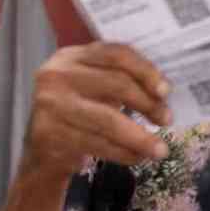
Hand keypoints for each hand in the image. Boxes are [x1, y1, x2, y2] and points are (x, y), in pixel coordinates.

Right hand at [23, 42, 172, 178]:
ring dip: (140, 138)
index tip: (166, 91)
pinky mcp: (48, 134)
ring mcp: (51, 105)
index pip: (116, 54)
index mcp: (72, 56)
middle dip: (147, 103)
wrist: (42, 150)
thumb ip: (123, 80)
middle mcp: (57, 75)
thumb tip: (163, 93)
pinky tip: (137, 157)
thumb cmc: (78, 111)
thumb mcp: (94, 86)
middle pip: (116, 84)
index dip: (145, 71)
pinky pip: (97, 144)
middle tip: (167, 119)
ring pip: (108, 120)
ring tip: (160, 149)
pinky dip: (123, 153)